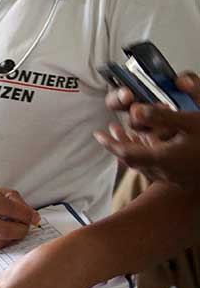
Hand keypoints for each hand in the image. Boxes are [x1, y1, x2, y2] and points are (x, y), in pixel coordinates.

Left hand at [95, 72, 199, 190]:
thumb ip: (163, 115)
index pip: (125, 152)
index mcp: (163, 158)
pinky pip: (157, 168)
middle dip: (118, 145)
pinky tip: (149, 148)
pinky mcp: (184, 179)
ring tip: (124, 136)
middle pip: (132, 160)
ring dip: (132, 151)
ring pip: (144, 166)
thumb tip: (135, 108)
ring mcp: (175, 178)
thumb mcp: (192, 121)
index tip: (97, 133)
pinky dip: (147, 157)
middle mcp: (165, 172)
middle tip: (106, 134)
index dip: (110, 143)